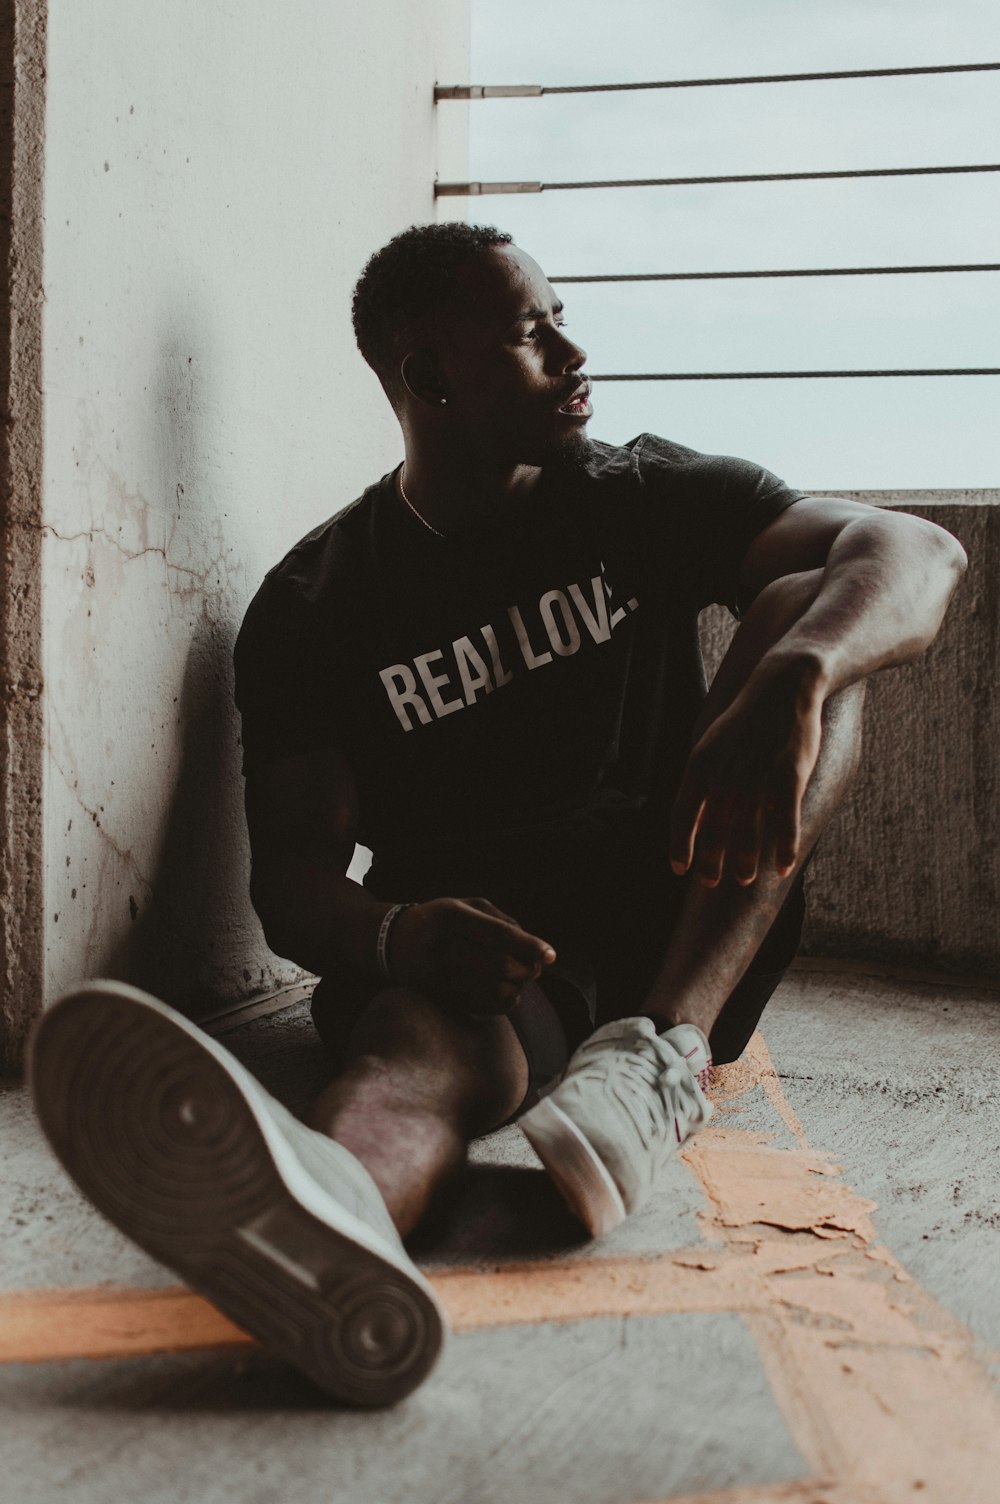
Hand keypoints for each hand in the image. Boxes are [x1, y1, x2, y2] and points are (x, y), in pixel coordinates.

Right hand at [388, 897, 555, 1014]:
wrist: (393, 943)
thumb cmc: (440, 920)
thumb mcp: (466, 906)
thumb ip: (502, 921)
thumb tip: (533, 949)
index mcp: (453, 917)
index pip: (499, 934)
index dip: (530, 946)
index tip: (551, 955)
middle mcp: (443, 946)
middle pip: (500, 966)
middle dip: (527, 970)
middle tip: (535, 968)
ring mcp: (439, 975)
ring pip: (494, 990)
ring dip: (517, 987)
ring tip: (520, 978)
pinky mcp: (440, 996)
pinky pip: (483, 1006)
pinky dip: (504, 1001)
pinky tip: (505, 990)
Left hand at [669, 658, 825, 886]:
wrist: (783, 687)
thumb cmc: (747, 721)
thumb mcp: (713, 745)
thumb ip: (703, 780)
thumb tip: (695, 818)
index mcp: (701, 766)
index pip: (682, 816)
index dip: (679, 845)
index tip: (680, 868)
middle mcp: (725, 776)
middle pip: (714, 833)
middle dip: (711, 863)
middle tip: (711, 881)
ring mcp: (756, 779)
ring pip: (748, 836)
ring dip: (745, 864)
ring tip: (744, 878)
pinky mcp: (788, 779)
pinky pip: (785, 827)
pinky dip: (783, 851)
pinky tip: (782, 868)